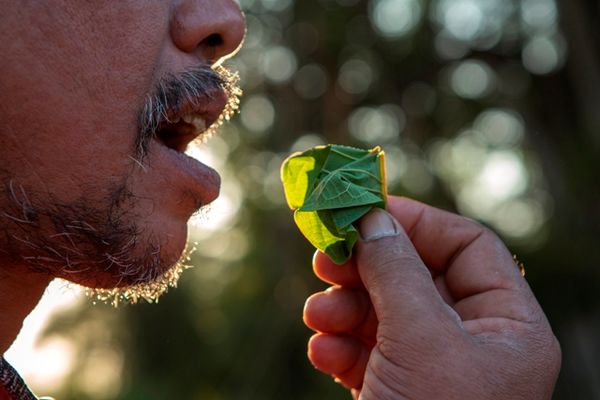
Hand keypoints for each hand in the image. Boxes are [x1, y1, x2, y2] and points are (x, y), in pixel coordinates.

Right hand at [303, 196, 560, 398]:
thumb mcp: (422, 340)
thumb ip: (396, 270)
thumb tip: (372, 217)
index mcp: (507, 328)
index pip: (467, 247)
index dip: (416, 223)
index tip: (365, 211)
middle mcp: (472, 343)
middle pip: (416, 277)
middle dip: (367, 267)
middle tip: (326, 258)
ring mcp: (431, 369)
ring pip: (384, 312)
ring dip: (344, 307)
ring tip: (320, 314)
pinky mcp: (396, 391)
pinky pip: (367, 350)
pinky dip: (341, 345)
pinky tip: (324, 352)